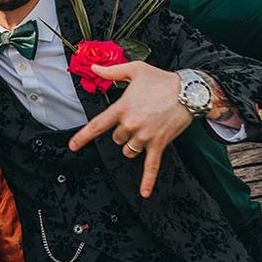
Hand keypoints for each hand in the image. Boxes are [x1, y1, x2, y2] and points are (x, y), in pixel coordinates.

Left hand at [68, 61, 191, 197]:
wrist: (189, 91)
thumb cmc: (162, 79)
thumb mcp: (135, 70)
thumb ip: (112, 71)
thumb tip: (94, 68)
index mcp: (122, 108)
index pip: (98, 125)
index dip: (83, 137)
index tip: (73, 146)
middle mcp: (131, 124)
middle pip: (116, 138)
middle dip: (121, 132)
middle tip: (136, 118)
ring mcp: (145, 136)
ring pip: (128, 150)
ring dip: (131, 145)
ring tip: (143, 131)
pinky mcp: (159, 144)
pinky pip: (151, 166)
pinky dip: (147, 181)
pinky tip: (144, 193)